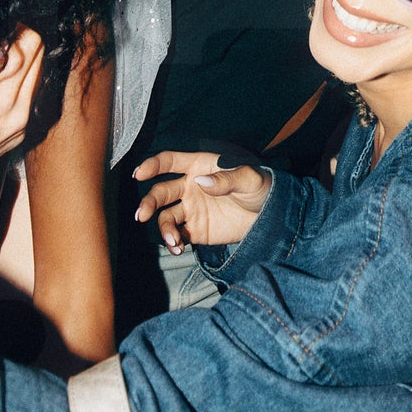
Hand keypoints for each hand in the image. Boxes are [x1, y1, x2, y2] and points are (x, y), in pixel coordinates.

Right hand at [0, 28, 43, 221]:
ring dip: (24, 59)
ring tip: (1, 45)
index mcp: (2, 103)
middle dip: (26, 40)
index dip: (19, 27)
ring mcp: (17, 130)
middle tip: (6, 26)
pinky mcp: (12, 138)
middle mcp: (18, 117)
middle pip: (37, 63)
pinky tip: (0, 74)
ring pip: (34, 80)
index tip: (7, 16)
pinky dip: (19, 80)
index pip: (28, 50)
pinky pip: (26, 99)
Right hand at [132, 151, 270, 249]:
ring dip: (164, 228)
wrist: (271, 215)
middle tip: (142, 215)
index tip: (139, 173)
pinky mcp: (195, 230)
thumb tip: (201, 181)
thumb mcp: (249, 178)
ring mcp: (191, 209)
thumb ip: (226, 178)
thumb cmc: (260, 187)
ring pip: (166, 217)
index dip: (152, 165)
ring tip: (174, 240)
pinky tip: (179, 248)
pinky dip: (174, 243)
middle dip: (149, 202)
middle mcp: (189, 187)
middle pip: (160, 192)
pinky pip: (177, 236)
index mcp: (198, 166)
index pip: (169, 162)